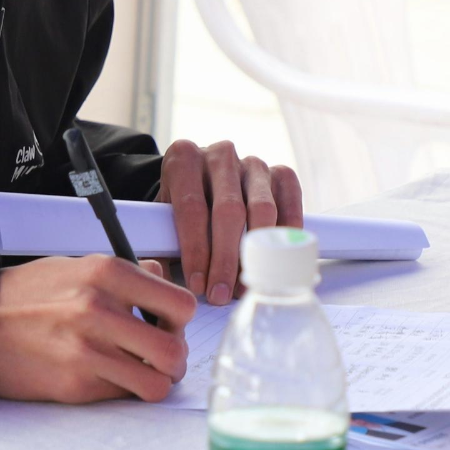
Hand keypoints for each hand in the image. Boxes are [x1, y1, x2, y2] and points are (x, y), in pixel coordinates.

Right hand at [0, 254, 196, 402]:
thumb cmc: (26, 294)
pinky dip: (122, 391)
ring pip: (156, 384)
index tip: (167, 325)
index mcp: (107, 273)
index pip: (181, 305)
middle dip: (175, 359)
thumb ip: (124, 273)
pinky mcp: (74, 384)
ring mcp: (87, 351)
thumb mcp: (76, 265)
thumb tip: (162, 277)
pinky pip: (122, 396)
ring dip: (153, 382)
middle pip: (175, 351)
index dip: (180, 321)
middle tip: (159, 357)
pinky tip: (103, 376)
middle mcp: (100, 310)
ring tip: (137, 373)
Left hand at [161, 138, 305, 305]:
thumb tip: (165, 284)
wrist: (205, 182)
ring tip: (247, 286)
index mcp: (184, 159)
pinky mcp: (280, 173)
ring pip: (262, 210)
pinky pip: (290, 204)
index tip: (198, 284)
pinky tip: (278, 263)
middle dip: (226, 259)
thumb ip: (159, 246)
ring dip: (257, 253)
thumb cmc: (181, 209)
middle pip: (229, 211)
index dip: (196, 250)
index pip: (191, 208)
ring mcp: (253, 164)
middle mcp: (220, 155)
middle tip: (222, 294)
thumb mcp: (161, 219)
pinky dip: (287, 236)